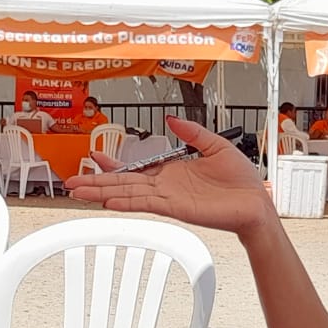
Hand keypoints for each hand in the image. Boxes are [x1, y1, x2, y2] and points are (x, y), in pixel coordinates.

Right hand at [65, 116, 275, 235]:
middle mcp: (165, 186)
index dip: (114, 164)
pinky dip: (126, 202)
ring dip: (102, 193)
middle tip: (72, 182)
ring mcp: (168, 198)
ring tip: (79, 193)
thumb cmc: (240, 181)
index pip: (135, 168)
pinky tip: (108, 201)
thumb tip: (172, 120)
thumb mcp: (215, 145)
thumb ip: (192, 133)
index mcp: (171, 171)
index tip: (95, 157)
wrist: (255, 203)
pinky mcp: (176, 208)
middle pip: (124, 183)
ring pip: (128, 194)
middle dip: (97, 182)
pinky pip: (145, 204)